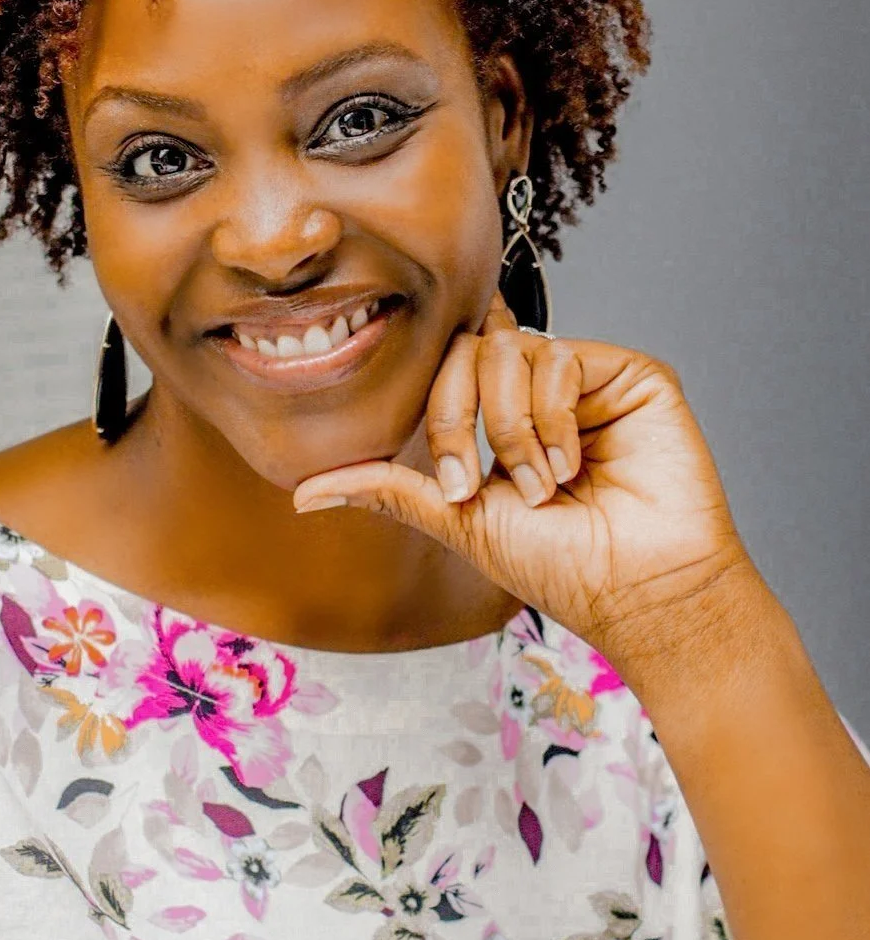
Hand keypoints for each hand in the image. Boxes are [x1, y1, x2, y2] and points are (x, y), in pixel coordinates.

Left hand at [292, 291, 756, 675]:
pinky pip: (561, 356)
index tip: (457, 487)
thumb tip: (302, 493)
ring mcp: (587, 378)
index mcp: (503, 417)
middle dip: (469, 421)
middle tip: (494, 485)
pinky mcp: (630, 374)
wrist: (637, 589)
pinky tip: (576, 462)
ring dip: (514, 429)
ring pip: (511, 349)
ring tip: (546, 483)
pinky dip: (554, 416)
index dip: (442, 414)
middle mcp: (543, 390)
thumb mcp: (460, 520)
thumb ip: (389, 489)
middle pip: (471, 350)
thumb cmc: (562, 564)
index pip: (449, 366)